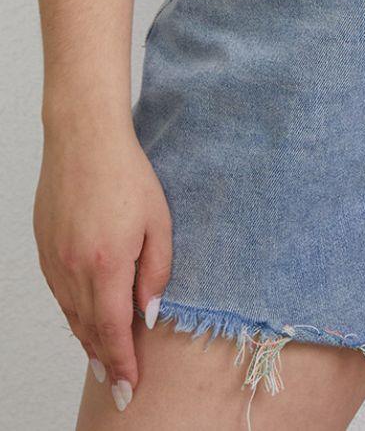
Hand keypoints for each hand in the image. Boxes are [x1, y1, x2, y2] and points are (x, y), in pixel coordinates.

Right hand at [33, 118, 172, 411]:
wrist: (84, 139)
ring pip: (70, 314)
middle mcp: (74, 269)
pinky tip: (84, 318)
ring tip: (102, 361)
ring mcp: (54, 260)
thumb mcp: (158, 221)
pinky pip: (59, 293)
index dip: (122, 363)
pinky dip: (73, 312)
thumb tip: (149, 313)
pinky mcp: (44, 248)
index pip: (114, 330)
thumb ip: (156, 271)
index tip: (129, 387)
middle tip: (117, 386)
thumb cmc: (127, 173)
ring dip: (87, 340)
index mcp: (106, 265)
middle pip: (88, 329)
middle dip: (104, 361)